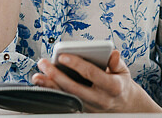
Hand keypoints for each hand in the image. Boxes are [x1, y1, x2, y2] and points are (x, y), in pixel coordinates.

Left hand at [32, 50, 161, 112]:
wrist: (124, 105)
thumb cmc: (120, 84)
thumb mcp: (123, 72)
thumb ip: (116, 62)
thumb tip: (113, 53)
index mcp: (112, 87)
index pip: (92, 74)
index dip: (77, 64)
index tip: (62, 56)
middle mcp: (100, 99)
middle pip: (74, 88)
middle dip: (56, 75)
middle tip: (44, 63)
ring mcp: (90, 107)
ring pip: (67, 96)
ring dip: (50, 86)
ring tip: (37, 76)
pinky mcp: (82, 109)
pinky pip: (65, 100)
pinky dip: (53, 92)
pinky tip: (42, 84)